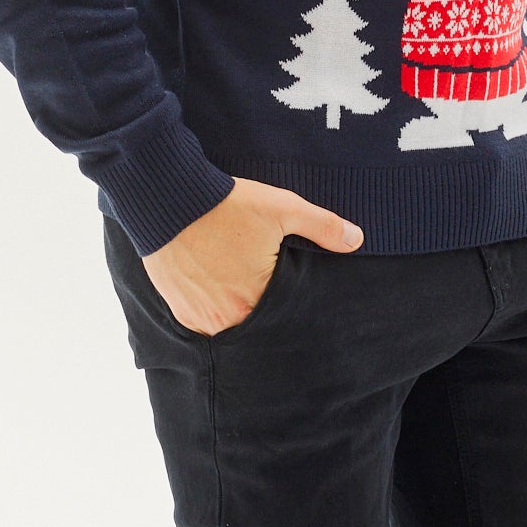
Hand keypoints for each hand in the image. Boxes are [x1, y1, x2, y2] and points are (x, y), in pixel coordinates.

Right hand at [142, 177, 364, 336]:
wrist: (170, 200)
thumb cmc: (227, 205)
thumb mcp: (282, 208)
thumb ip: (322, 226)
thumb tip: (357, 240)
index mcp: (255, 301)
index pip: (283, 318)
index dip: (289, 308)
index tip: (291, 297)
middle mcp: (226, 319)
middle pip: (255, 325)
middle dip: (264, 312)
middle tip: (267, 292)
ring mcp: (199, 318)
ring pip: (229, 326)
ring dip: (237, 313)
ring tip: (241, 290)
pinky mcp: (180, 311)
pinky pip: (203, 322)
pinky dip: (213, 310)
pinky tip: (218, 289)